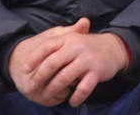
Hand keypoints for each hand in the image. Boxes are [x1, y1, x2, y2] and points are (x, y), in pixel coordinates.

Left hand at [9, 18, 128, 107]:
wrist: (114, 48)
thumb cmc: (87, 46)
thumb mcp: (72, 40)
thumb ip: (54, 45)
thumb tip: (28, 59)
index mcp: (69, 38)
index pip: (46, 46)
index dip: (33, 58)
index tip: (25, 69)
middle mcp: (77, 47)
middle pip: (52, 63)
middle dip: (39, 77)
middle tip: (32, 87)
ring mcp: (88, 60)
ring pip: (64, 78)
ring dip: (54, 90)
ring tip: (50, 96)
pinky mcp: (97, 72)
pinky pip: (83, 89)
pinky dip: (75, 98)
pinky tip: (71, 101)